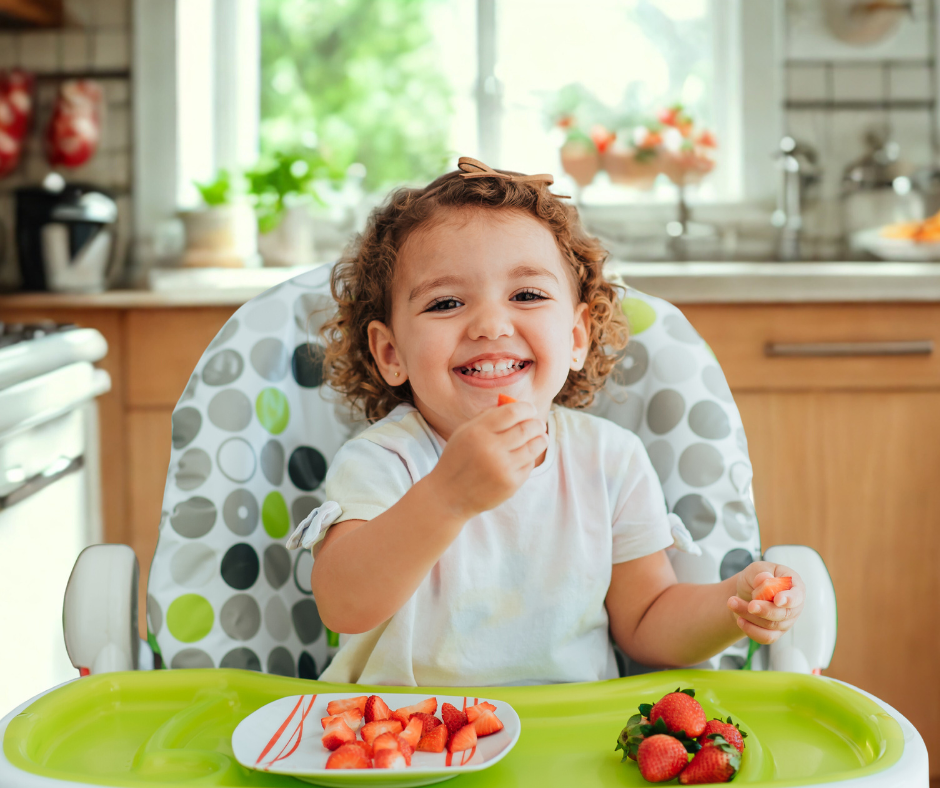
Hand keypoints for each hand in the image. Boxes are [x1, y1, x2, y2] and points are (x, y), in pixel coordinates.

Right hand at [427, 401, 546, 519]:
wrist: (449, 496)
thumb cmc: (458, 458)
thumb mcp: (464, 432)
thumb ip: (488, 416)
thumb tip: (516, 405)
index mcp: (478, 431)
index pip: (512, 412)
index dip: (526, 408)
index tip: (530, 409)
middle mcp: (491, 449)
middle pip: (527, 428)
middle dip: (537, 424)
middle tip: (539, 424)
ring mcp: (502, 468)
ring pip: (533, 447)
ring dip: (541, 439)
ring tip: (541, 437)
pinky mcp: (510, 484)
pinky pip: (529, 465)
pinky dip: (529, 458)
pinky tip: (524, 457)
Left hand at [727, 562, 804, 644]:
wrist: (747, 593)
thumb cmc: (756, 578)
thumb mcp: (756, 569)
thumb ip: (761, 573)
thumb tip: (765, 578)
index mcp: (794, 585)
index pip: (797, 595)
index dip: (789, 599)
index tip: (777, 600)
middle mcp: (794, 606)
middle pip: (783, 613)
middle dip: (764, 610)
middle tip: (750, 605)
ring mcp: (786, 621)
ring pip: (770, 625)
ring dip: (749, 615)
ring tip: (732, 602)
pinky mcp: (775, 633)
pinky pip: (766, 637)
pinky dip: (751, 629)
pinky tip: (740, 619)